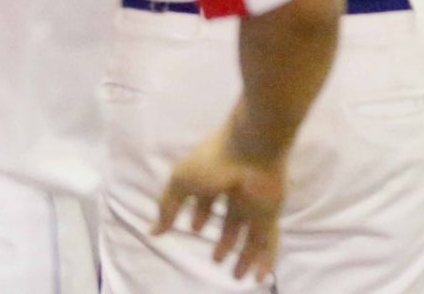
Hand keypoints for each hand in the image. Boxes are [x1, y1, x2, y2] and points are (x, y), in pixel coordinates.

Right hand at [154, 114, 289, 281]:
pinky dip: (265, 260)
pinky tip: (259, 277)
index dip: (200, 214)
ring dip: (244, 257)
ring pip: (250, 234)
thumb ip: (167, 207)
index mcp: (214, 178)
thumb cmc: (214, 160)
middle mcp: (236, 192)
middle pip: (231, 220)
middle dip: (224, 240)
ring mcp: (255, 203)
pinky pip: (268, 240)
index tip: (195, 228)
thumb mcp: (181, 181)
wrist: (254, 146)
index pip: (207, 200)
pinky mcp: (270, 213)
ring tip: (236, 276)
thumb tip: (153, 231)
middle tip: (216, 258)